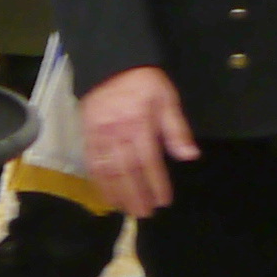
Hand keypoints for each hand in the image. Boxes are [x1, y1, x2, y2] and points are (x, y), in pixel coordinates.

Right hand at [77, 68, 197, 216]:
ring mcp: (99, 135)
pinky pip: (91, 162)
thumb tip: (190, 155)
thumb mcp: (167, 98)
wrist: (111, 63)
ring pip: (107, 170)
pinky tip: (105, 194)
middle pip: (127, 170)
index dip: (156, 183)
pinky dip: (97, 181)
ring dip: (117, 193)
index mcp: (139, 124)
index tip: (163, 201)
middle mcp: (117, 133)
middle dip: (136, 195)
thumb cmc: (144, 82)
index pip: (149, 161)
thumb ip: (177, 129)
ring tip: (126, 210)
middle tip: (144, 214)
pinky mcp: (86, 134)